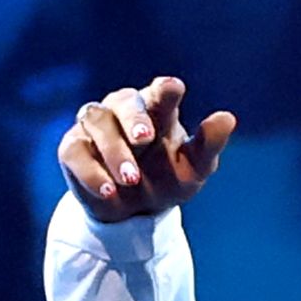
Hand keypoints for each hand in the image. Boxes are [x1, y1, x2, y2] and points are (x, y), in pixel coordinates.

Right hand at [56, 76, 236, 221]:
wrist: (135, 212)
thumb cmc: (168, 179)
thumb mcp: (194, 168)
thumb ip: (208, 143)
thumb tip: (227, 117)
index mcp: (158, 110)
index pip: (161, 92)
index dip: (165, 89)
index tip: (172, 88)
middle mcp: (124, 112)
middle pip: (124, 100)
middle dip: (134, 118)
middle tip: (145, 139)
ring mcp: (96, 128)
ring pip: (97, 121)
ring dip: (115, 151)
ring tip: (130, 180)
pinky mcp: (73, 149)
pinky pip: (75, 152)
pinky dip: (91, 172)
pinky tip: (108, 190)